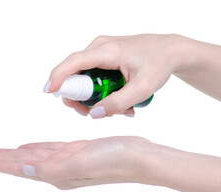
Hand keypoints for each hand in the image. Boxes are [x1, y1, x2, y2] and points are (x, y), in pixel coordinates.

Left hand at [0, 136, 151, 189]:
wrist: (139, 157)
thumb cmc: (115, 160)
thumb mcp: (81, 162)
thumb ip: (51, 167)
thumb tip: (24, 170)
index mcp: (57, 173)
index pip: (19, 168)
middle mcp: (60, 169)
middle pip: (22, 163)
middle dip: (0, 160)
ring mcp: (69, 160)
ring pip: (34, 156)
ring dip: (14, 155)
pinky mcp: (78, 151)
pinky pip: (50, 149)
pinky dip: (36, 148)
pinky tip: (29, 148)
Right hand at [44, 34, 195, 117]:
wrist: (171, 50)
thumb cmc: (160, 64)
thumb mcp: (143, 88)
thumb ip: (119, 103)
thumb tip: (95, 114)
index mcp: (107, 51)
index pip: (73, 62)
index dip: (58, 77)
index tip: (49, 92)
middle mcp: (100, 47)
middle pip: (75, 72)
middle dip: (79, 96)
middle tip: (90, 113)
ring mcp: (102, 50)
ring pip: (84, 75)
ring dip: (93, 95)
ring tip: (117, 109)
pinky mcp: (106, 56)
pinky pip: (94, 74)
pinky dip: (100, 89)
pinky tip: (118, 100)